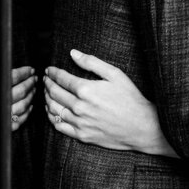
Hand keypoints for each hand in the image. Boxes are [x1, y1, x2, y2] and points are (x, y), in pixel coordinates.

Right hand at [0, 57, 35, 153]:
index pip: (13, 78)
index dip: (24, 72)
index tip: (29, 69)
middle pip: (20, 93)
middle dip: (30, 84)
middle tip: (34, 79)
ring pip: (21, 109)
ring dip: (30, 99)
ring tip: (32, 92)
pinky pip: (15, 125)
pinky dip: (24, 116)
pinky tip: (26, 110)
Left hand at [44, 48, 177, 156]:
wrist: (142, 126)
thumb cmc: (131, 98)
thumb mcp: (115, 74)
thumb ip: (92, 62)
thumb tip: (73, 53)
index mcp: (86, 90)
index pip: (61, 78)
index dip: (52, 72)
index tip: (49, 70)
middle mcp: (79, 107)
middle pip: (54, 93)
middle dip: (47, 84)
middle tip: (46, 79)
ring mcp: (80, 123)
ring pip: (53, 110)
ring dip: (46, 99)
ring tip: (47, 93)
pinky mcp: (82, 136)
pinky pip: (59, 126)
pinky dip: (51, 117)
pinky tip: (52, 111)